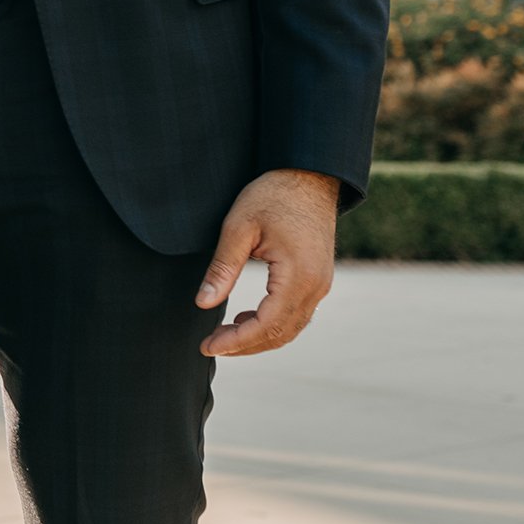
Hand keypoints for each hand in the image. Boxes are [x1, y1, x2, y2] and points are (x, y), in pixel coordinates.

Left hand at [196, 168, 338, 355]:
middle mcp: (316, 286)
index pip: (267, 325)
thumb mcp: (239, 228)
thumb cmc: (272, 196)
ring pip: (291, 327)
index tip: (208, 346)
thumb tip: (203, 304)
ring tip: (224, 336)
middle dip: (244, 344)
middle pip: (280, 333)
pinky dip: (272, 324)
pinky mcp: (318, 278)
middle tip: (210, 345)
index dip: (237, 341)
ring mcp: (321, 284)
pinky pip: (296, 313)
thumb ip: (223, 268)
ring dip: (259, 337)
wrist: (309, 176)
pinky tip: (246, 319)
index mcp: (299, 276)